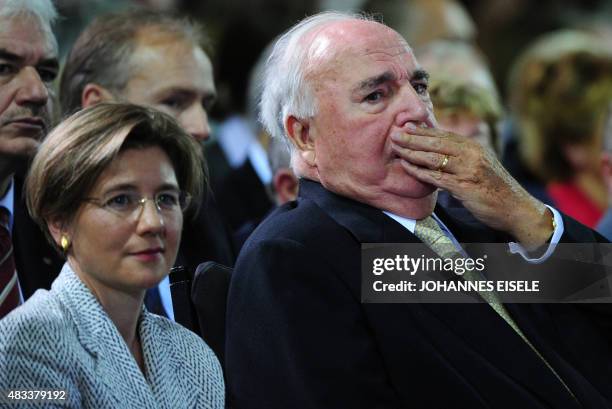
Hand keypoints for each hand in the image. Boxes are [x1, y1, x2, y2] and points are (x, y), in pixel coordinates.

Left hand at [391, 125, 553, 247]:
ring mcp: (468, 170)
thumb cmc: (495, 189)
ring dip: (412, 152)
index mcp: (475, 148)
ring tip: (397, 148)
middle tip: (395, 134)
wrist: (516, 208)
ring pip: (434, 157)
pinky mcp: (464, 187)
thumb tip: (441, 151)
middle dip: (413, 138)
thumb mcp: (481, 166)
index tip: (406, 126)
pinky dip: (420, 172)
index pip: (444, 135)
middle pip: (436, 143)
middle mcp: (472, 155)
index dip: (424, 130)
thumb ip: (463, 157)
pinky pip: (436, 177)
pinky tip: (407, 167)